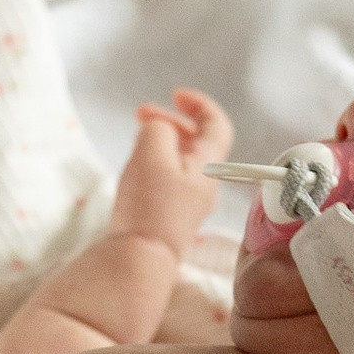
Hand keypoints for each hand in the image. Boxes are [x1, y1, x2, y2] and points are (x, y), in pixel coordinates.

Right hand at [114, 88, 232, 255]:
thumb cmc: (148, 207)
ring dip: (161, 142)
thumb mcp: (152, 154)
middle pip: (196, 142)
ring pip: (181, 160)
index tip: (176, 95)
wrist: (141, 258)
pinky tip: (136, 168)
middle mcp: (205, 184)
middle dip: (170, 121)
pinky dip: (155, 163)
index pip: (217, 125)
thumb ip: (159, 129)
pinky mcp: (172, 216)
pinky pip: (169, 180)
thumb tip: (160, 129)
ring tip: (136, 139)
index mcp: (207, 166)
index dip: (199, 105)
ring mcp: (189, 202)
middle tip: (140, 113)